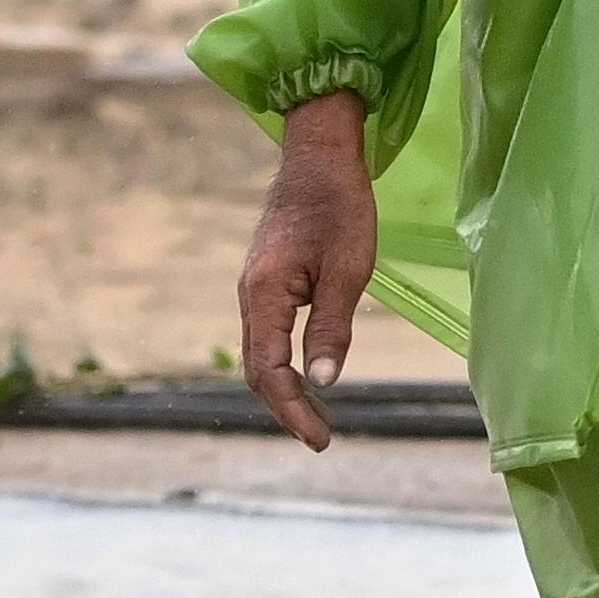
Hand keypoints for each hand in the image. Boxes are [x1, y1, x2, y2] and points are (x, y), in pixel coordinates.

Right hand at [238, 93, 378, 451]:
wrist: (320, 158)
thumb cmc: (340, 206)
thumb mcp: (349, 269)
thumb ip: (332, 326)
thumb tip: (323, 382)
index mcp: (264, 296)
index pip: (269, 372)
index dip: (293, 409)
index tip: (319, 439)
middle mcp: (250, 297)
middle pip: (259, 368)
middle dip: (287, 407)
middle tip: (320, 438)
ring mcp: (255, 288)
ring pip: (262, 352)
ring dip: (285, 387)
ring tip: (315, 416)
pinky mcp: (268, 280)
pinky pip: (270, 332)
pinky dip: (285, 361)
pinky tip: (307, 373)